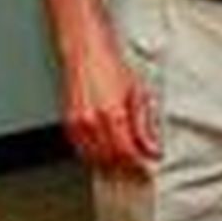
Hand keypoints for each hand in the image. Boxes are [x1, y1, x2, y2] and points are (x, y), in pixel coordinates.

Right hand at [61, 19, 159, 172]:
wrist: (85, 51)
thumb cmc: (111, 66)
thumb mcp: (138, 92)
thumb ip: (145, 124)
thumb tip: (153, 147)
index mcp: (113, 113)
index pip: (127, 152)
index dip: (139, 163)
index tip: (149, 166)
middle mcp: (93, 121)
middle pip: (111, 158)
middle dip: (127, 166)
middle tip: (139, 168)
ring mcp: (77, 124)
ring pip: (95, 158)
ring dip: (111, 164)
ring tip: (125, 162)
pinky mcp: (68, 124)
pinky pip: (81, 150)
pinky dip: (95, 155)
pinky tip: (106, 152)